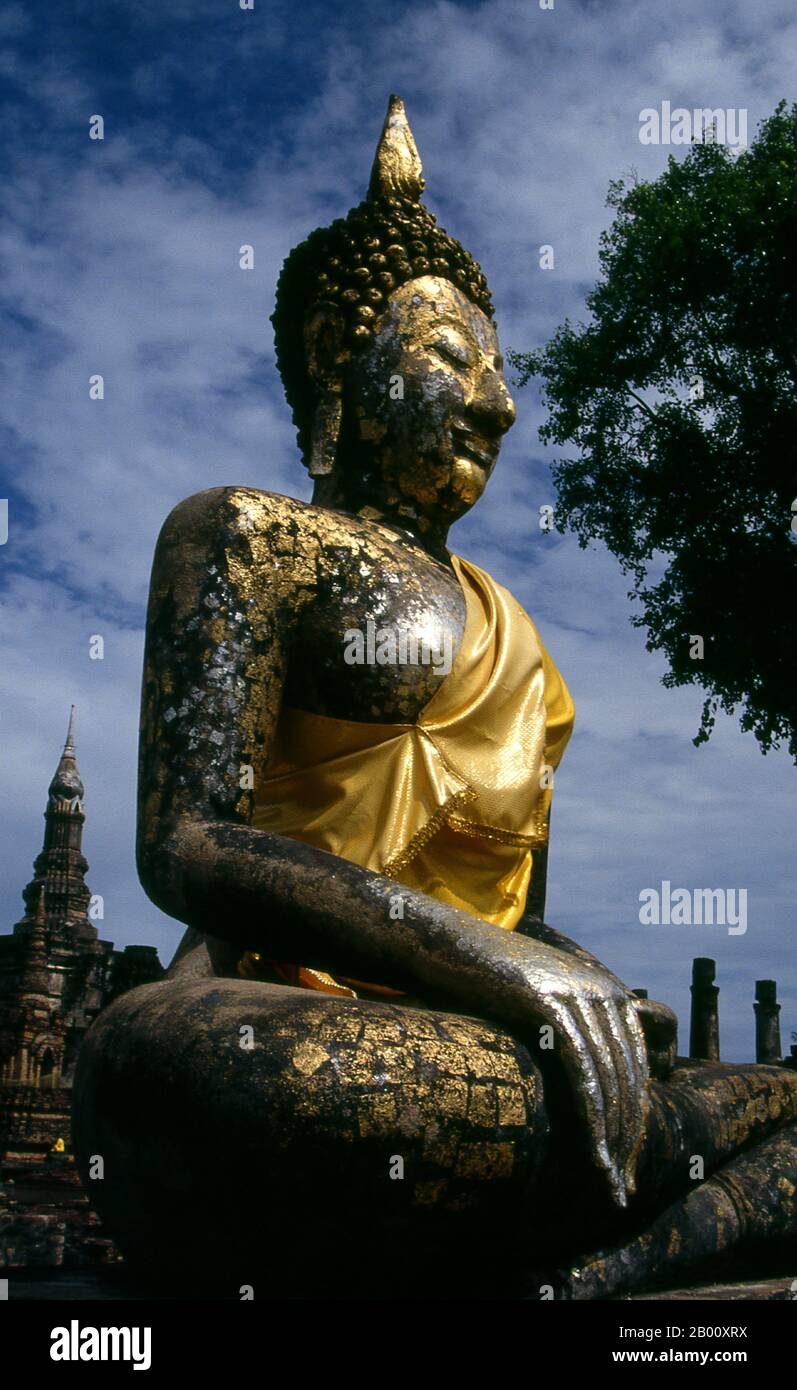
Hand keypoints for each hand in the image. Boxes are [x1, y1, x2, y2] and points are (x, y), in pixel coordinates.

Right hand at [509, 941, 649, 1206]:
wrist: (443, 946)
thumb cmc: (483, 982)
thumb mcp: (538, 1002)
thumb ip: (568, 1030)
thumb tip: (581, 1079)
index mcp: (606, 989)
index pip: (634, 1062)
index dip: (634, 1114)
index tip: (625, 1160)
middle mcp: (602, 987)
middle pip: (627, 1073)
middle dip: (627, 1134)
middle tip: (620, 1184)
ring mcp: (577, 991)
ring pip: (608, 1076)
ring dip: (611, 1135)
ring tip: (606, 1178)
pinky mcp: (548, 1000)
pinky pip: (580, 1068)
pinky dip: (591, 1115)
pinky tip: (591, 1150)